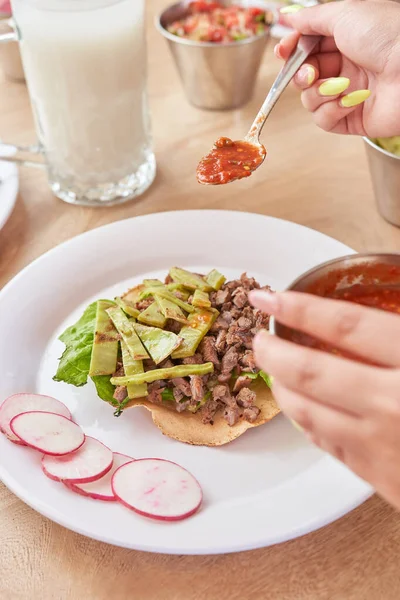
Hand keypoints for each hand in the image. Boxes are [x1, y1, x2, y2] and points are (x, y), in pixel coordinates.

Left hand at [249, 289, 399, 511]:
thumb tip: (374, 308)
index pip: (344, 326)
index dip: (299, 308)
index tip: (268, 298)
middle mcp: (392, 404)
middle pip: (310, 372)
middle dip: (273, 352)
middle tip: (259, 339)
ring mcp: (382, 446)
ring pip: (307, 412)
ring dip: (282, 387)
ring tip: (274, 370)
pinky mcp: (380, 478)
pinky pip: (326, 444)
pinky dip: (306, 420)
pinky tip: (302, 408)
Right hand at [276, 0, 399, 135]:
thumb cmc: (388, 35)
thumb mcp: (344, 14)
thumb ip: (311, 18)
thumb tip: (287, 15)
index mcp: (345, 39)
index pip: (306, 48)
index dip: (291, 51)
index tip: (283, 51)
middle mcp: (346, 66)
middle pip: (302, 75)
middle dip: (300, 74)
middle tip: (310, 72)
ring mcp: (348, 94)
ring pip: (309, 100)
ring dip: (317, 93)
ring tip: (339, 85)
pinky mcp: (352, 119)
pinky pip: (324, 120)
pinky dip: (331, 111)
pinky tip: (349, 101)